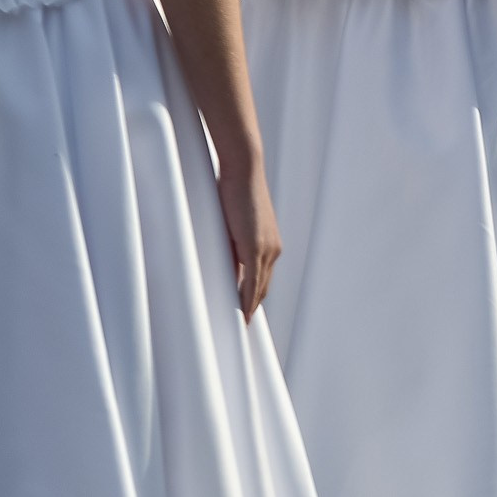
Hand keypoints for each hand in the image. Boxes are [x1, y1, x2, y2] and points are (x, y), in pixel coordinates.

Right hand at [216, 160, 280, 320]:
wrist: (243, 169)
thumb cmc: (234, 190)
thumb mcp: (232, 225)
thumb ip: (231, 246)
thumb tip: (223, 264)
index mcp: (269, 243)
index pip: (263, 279)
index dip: (253, 297)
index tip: (244, 315)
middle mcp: (273, 248)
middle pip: (263, 288)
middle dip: (252, 308)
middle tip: (239, 327)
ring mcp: (267, 248)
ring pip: (259, 289)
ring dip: (248, 308)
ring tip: (237, 327)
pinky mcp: (256, 247)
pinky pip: (252, 282)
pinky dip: (247, 300)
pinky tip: (241, 314)